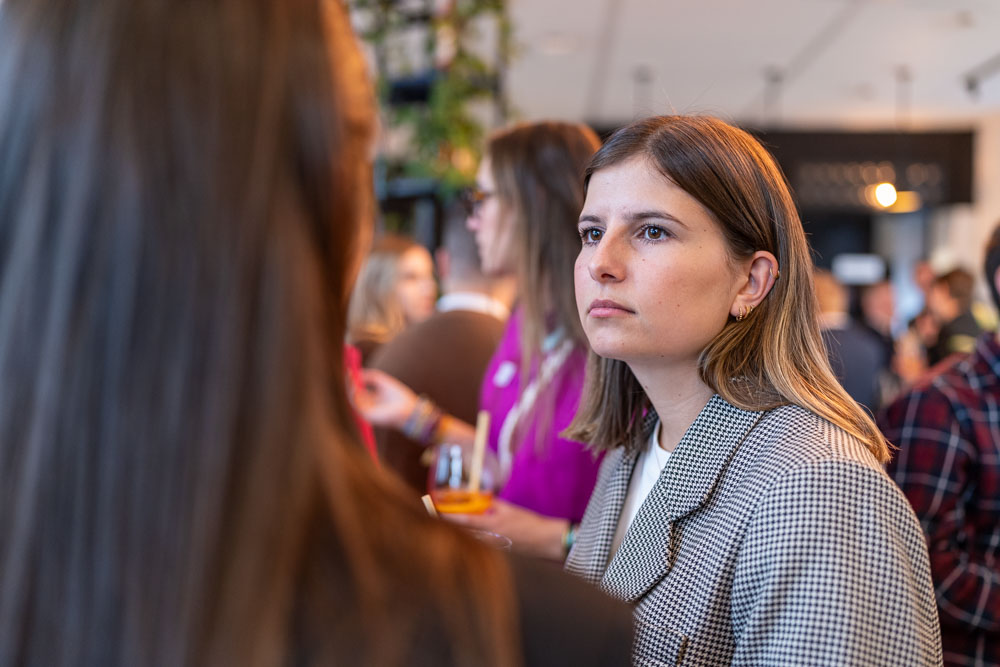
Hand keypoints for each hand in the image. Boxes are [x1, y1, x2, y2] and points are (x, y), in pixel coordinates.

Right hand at [353, 368, 417, 429]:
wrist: (407, 407)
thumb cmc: (398, 395)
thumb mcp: (381, 381)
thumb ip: (370, 376)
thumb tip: (357, 373)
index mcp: (372, 399)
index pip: (358, 389)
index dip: (353, 380)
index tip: (350, 370)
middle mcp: (367, 406)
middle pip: (353, 394)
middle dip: (349, 383)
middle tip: (348, 372)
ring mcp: (366, 411)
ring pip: (352, 399)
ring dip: (350, 387)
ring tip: (350, 377)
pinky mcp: (366, 415)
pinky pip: (356, 404)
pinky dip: (353, 394)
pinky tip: (354, 385)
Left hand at [447, 499, 568, 560]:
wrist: (544, 541)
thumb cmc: (529, 522)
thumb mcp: (510, 509)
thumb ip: (492, 504)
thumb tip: (477, 499)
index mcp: (493, 525)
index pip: (465, 521)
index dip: (449, 517)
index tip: (436, 511)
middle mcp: (489, 538)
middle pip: (462, 533)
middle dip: (449, 524)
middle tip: (436, 515)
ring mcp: (491, 547)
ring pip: (469, 539)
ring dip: (458, 531)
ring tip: (446, 522)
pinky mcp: (495, 553)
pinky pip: (478, 544)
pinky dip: (470, 537)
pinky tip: (465, 533)